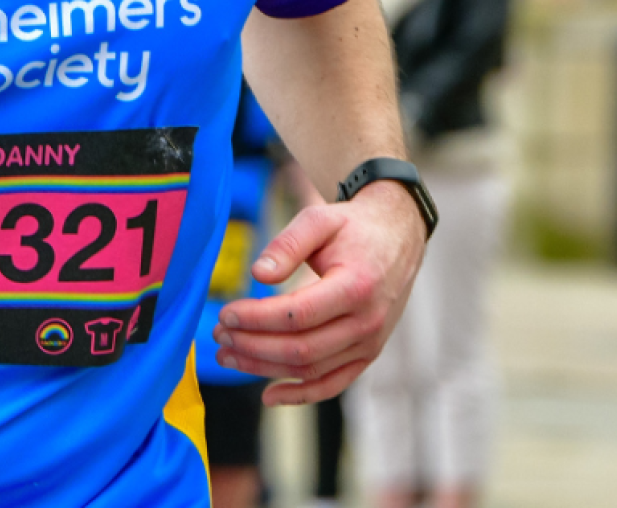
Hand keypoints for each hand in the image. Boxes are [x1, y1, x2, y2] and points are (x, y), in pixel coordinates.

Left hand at [211, 182, 424, 404]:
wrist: (398, 237)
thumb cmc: (353, 226)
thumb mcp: (319, 219)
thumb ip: (287, 244)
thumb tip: (257, 275)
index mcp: (357, 286)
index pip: (297, 315)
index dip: (256, 319)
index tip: (224, 313)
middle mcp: (368, 322)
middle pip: (301, 348)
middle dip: (252, 345)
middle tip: (218, 334)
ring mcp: (370, 343)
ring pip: (311, 369)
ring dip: (264, 368)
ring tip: (227, 355)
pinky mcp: (368, 354)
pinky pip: (334, 384)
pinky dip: (301, 395)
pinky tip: (269, 396)